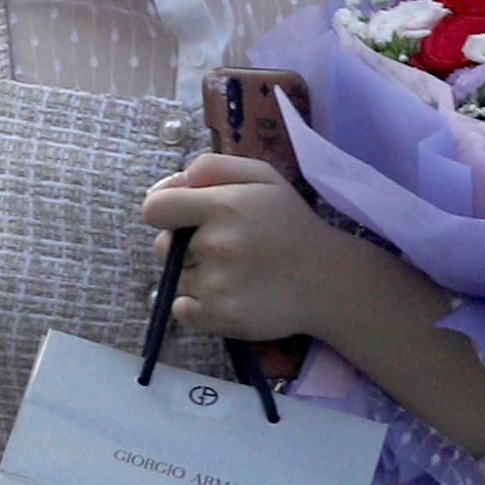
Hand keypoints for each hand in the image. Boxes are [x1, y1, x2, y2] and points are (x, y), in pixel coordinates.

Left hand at [145, 156, 410, 352]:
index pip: (154, 208)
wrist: (330, 281)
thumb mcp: (263, 177)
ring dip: (194, 276)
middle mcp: (215, 244)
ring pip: (174, 279)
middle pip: (162, 246)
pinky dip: (196, 306)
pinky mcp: (219, 316)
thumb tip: (168, 184)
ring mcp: (216, 284)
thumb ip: (212, 168)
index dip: (165, 212)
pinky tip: (227, 297)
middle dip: (184, 246)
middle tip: (224, 249)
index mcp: (224, 205)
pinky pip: (181, 310)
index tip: (183, 219)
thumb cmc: (293, 225)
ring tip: (232, 274)